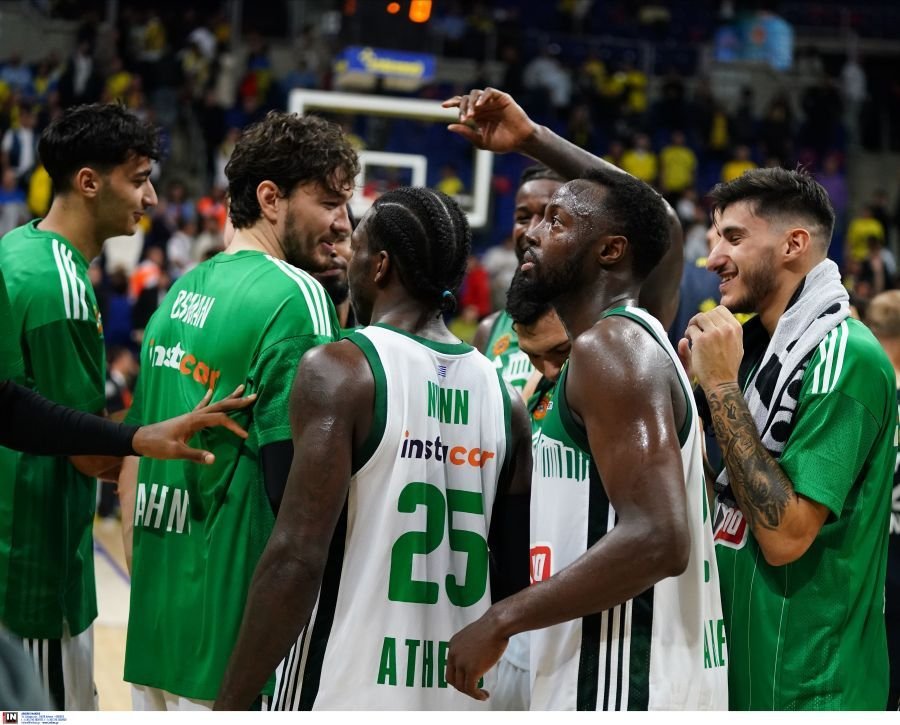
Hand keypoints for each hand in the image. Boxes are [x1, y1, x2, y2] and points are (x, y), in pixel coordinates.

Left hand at [131, 385, 255, 463]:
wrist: (139, 439)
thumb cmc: (156, 445)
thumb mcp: (175, 452)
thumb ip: (195, 455)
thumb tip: (214, 460)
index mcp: (194, 420)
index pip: (220, 420)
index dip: (234, 426)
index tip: (245, 436)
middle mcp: (194, 414)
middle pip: (220, 405)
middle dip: (237, 401)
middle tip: (254, 396)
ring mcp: (191, 415)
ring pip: (214, 404)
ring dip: (228, 397)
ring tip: (241, 388)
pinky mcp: (187, 418)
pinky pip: (202, 405)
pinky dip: (209, 398)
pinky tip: (211, 390)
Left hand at [441, 87, 536, 153]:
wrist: (520, 141)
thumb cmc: (503, 142)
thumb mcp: (481, 141)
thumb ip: (466, 133)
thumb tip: (449, 126)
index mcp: (477, 116)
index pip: (461, 105)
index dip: (452, 103)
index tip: (443, 106)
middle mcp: (483, 107)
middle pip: (466, 99)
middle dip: (462, 107)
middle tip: (464, 118)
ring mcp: (492, 102)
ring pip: (475, 94)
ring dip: (470, 103)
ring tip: (471, 115)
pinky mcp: (502, 98)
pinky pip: (489, 92)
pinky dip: (483, 96)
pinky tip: (479, 105)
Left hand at [445, 613, 507, 700]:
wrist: (497, 624)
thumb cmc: (491, 627)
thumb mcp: (474, 636)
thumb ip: (470, 647)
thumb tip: (475, 658)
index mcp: (453, 644)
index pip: (450, 666)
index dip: (459, 676)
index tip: (468, 680)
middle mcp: (453, 654)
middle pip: (451, 678)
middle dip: (462, 686)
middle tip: (473, 689)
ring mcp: (461, 662)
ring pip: (461, 686)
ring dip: (471, 693)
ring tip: (481, 694)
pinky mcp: (472, 669)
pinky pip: (471, 689)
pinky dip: (477, 695)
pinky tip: (484, 695)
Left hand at [681, 306, 742, 391]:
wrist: (722, 383)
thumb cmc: (728, 366)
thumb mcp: (737, 346)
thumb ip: (730, 331)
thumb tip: (722, 319)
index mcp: (736, 328)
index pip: (721, 309)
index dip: (711, 315)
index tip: (706, 324)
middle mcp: (726, 328)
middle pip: (708, 313)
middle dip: (700, 320)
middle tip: (695, 329)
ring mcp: (713, 333)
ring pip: (699, 318)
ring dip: (693, 324)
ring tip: (691, 334)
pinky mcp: (701, 340)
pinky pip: (691, 329)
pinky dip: (688, 334)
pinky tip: (689, 341)